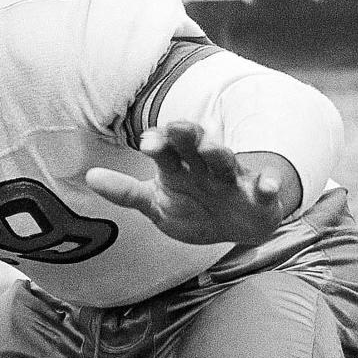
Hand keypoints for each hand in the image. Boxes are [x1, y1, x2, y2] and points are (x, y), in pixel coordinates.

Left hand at [85, 121, 294, 245]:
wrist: (237, 228)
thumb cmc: (193, 210)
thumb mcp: (155, 205)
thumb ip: (125, 192)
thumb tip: (89, 176)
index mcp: (178, 167)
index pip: (165, 148)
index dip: (158, 143)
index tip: (146, 143)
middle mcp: (204, 167)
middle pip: (195, 144)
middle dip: (187, 135)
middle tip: (176, 129)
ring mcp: (233, 180)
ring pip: (227, 161)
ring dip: (220, 154)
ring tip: (212, 150)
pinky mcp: (259, 197)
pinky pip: (265, 189)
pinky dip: (268, 186)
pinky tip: (267, 186)